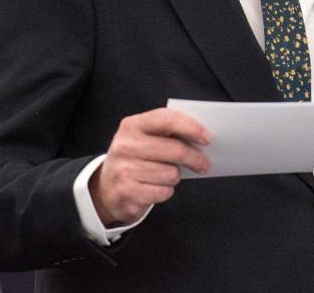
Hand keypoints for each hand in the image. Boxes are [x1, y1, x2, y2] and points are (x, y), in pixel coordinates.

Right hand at [89, 108, 211, 226]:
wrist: (106, 188)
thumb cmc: (135, 158)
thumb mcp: (144, 137)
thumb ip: (168, 132)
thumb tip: (202, 138)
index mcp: (132, 125)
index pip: (168, 120)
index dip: (192, 127)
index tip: (207, 138)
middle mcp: (125, 146)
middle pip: (175, 150)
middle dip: (195, 158)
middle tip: (204, 164)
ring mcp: (124, 170)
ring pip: (172, 174)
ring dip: (175, 176)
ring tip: (165, 175)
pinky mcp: (127, 193)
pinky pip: (163, 192)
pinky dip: (165, 191)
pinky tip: (155, 187)